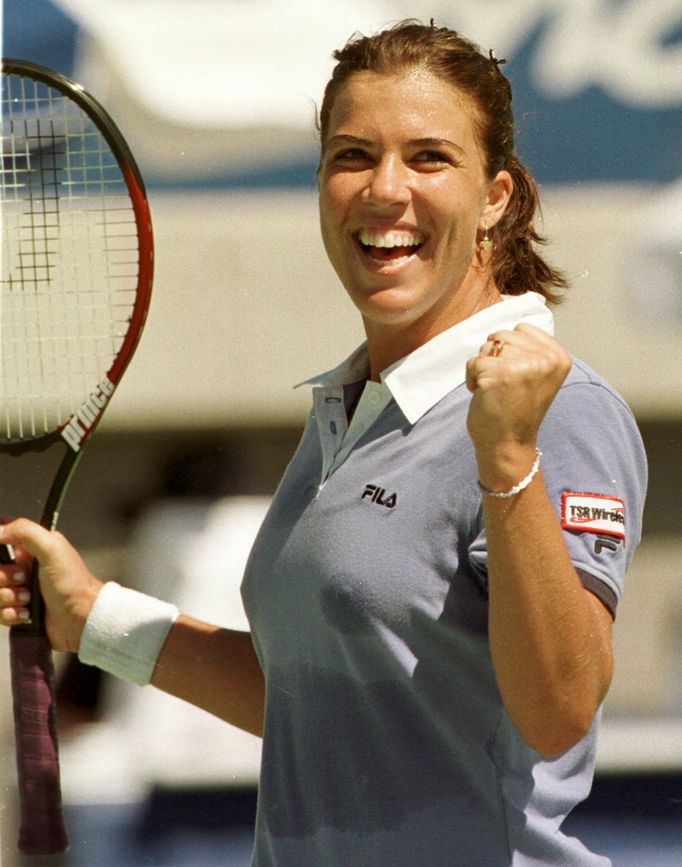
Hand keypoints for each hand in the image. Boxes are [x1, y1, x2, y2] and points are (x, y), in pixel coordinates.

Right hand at [0, 519, 101, 652]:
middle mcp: (22, 568)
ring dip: (8, 597)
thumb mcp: (52, 548)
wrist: (80, 617)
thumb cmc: (71, 582)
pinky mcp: (18, 611)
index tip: (9, 560)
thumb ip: (24, 531)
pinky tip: (27, 614)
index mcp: (30, 548)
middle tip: (23, 579)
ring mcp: (19, 590)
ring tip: (28, 599)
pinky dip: (11, 614)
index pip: (2, 536)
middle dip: (3, 578)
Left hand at [465, 323, 570, 489]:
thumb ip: (530, 350)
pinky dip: (471, 379)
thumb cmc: (516, 409)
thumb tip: (503, 328)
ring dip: (483, 368)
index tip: (517, 377)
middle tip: (505, 386)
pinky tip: (485, 395)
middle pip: (502, 335)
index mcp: (559, 356)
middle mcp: (546, 359)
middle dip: (495, 358)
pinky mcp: (501, 374)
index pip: (522, 329)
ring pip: (487, 347)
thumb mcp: (536, 374)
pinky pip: (473, 363)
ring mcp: (524, 365)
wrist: (508, 444)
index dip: (510, 351)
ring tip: (496, 390)